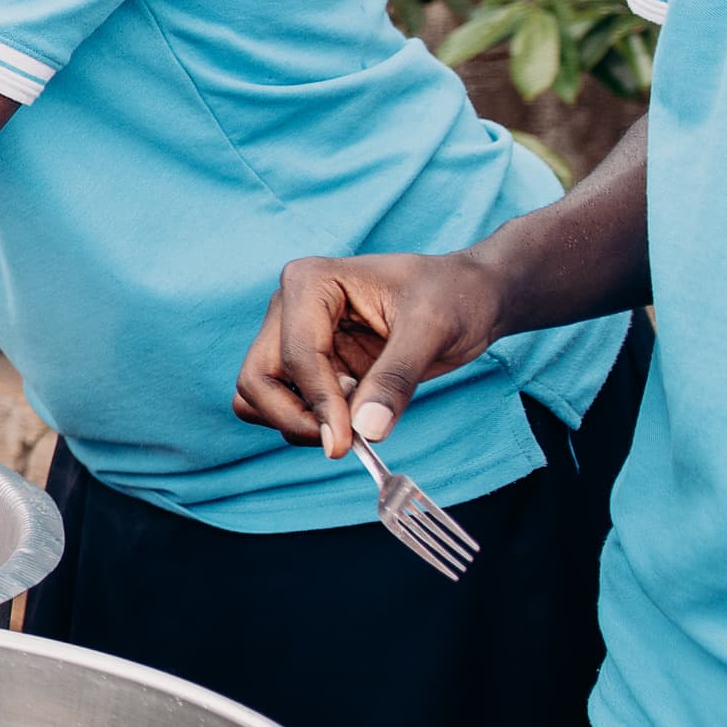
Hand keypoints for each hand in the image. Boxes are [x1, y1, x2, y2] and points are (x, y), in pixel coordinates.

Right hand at [236, 249, 507, 456]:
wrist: (470, 296)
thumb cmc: (453, 295)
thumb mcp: (433, 330)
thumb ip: (396, 378)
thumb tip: (367, 431)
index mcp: (310, 282)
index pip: (296, 356)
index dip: (319, 404)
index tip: (346, 444)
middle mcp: (288, 308)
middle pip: (257, 379)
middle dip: (293, 417)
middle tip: (341, 444)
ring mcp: (293, 338)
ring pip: (257, 397)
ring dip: (296, 423)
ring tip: (353, 423)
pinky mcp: (308, 367)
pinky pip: (285, 406)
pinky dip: (309, 423)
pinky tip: (355, 414)